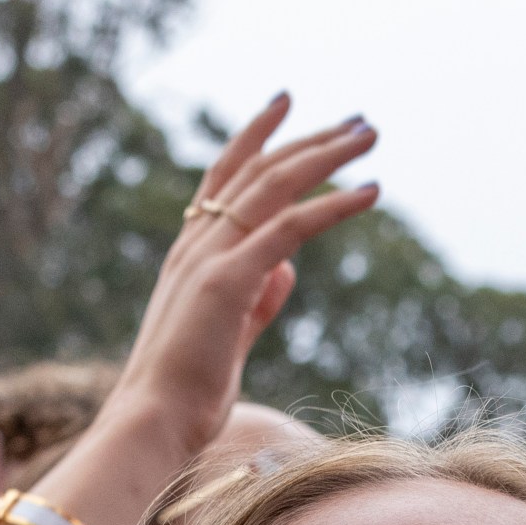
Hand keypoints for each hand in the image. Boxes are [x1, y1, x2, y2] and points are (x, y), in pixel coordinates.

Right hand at [100, 95, 383, 462]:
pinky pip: (290, 226)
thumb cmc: (186, 390)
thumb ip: (257, 298)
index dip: (256, 136)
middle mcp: (197, 244)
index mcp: (191, 253)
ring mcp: (210, 257)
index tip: (286, 103)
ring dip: (328, 155)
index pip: (225, 175)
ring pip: (275, 184)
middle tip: (358, 121)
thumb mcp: (229, 335)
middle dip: (310, 138)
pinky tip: (371, 191)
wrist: (153, 420)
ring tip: (370, 136)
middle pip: (258, 169)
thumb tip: (287, 269)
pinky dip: (334, 204)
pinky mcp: (228, 280)